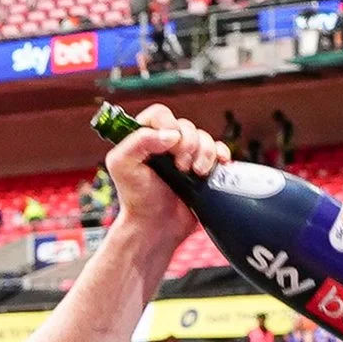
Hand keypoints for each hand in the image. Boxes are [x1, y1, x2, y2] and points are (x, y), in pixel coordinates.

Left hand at [104, 104, 229, 246]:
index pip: (160, 114)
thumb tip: (170, 134)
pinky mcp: (202, 167)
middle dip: (187, 145)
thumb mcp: (122, 166)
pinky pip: (218, 149)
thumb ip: (138, 142)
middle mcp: (164, 144)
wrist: (157, 227)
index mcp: (143, 138)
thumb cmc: (136, 199)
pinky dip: (220, 154)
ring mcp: (185, 156)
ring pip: (204, 137)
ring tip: (194, 173)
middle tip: (180, 166)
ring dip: (204, 153)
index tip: (168, 144)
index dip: (168, 125)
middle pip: (186, 126)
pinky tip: (216, 166)